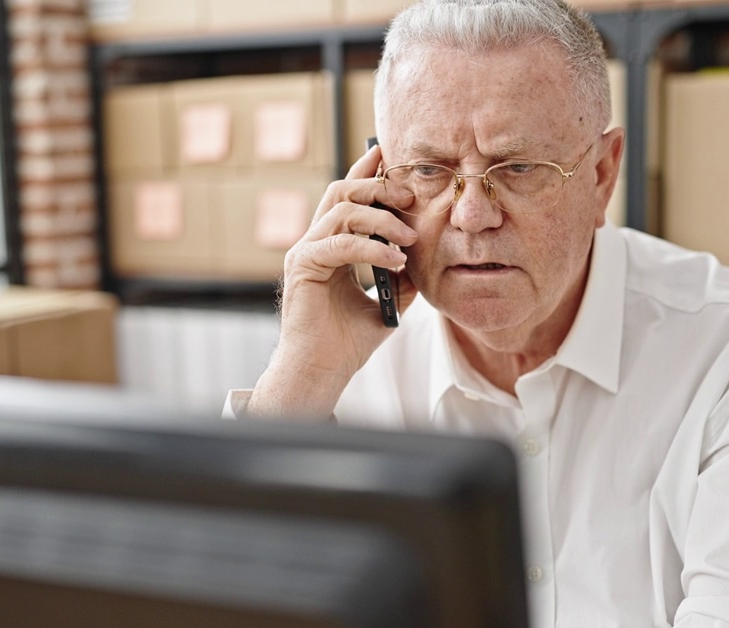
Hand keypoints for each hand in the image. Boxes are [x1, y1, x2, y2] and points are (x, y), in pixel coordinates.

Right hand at [245, 144, 419, 419]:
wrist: (322, 372)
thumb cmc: (346, 343)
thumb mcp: (387, 303)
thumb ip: (401, 276)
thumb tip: (425, 255)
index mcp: (330, 245)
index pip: (347, 197)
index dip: (367, 171)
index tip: (390, 154)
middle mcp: (314, 243)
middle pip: (341, 191)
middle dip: (378, 187)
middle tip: (410, 197)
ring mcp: (305, 253)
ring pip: (340, 211)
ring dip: (380, 219)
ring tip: (409, 237)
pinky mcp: (303, 268)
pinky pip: (338, 244)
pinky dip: (370, 248)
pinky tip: (394, 260)